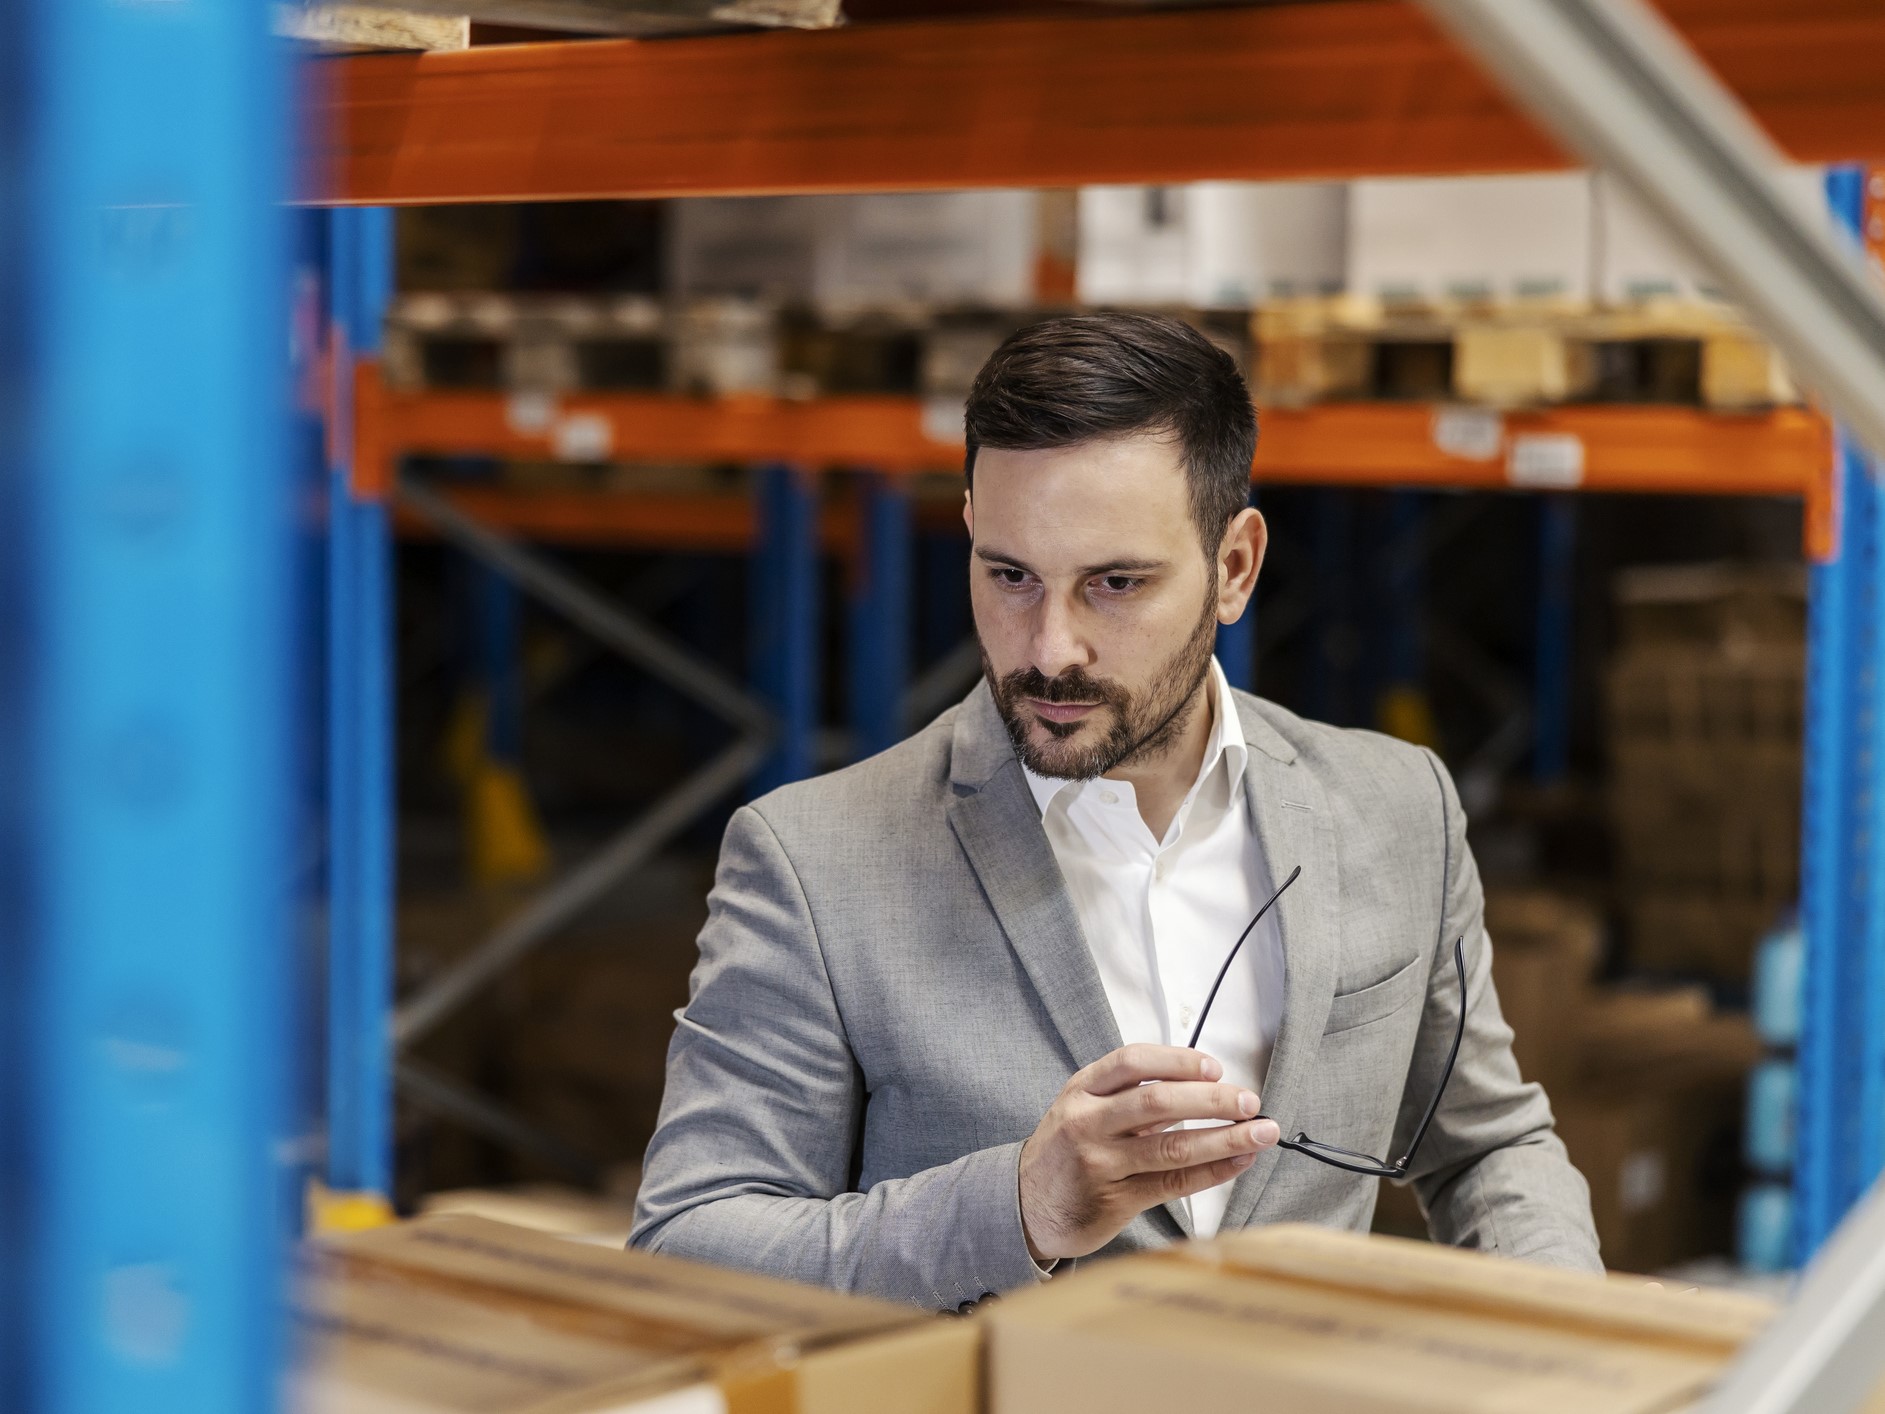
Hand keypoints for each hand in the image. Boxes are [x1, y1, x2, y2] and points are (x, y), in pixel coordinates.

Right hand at [1017, 1043, 1281, 1261]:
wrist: (1025, 1203)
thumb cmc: (1068, 1148)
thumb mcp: (1084, 1107)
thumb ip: (1132, 1094)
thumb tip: (1206, 1085)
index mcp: (1082, 1089)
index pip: (1133, 1061)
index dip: (1178, 1061)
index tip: (1215, 1068)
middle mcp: (1087, 1122)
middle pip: (1157, 1102)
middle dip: (1211, 1100)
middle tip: (1250, 1100)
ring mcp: (1100, 1163)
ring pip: (1171, 1147)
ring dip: (1224, 1138)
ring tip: (1260, 1132)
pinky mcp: (1115, 1200)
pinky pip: (1172, 1184)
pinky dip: (1211, 1171)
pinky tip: (1238, 1161)